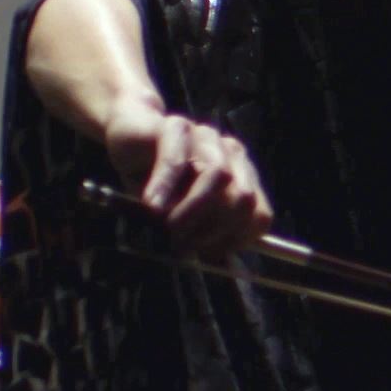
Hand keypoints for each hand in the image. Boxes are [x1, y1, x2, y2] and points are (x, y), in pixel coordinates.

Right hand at [103, 94, 272, 256]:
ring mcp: (206, 137)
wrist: (130, 134)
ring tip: (169, 227)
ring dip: (193, 210)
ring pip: (218, 175)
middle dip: (214, 229)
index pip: (260, 216)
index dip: (236, 240)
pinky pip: (177, 159)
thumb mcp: (182, 213)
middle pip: (243, 199)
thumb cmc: (159, 182)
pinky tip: (152, 205)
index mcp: (243, 177)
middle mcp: (231, 155)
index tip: (207, 254)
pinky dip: (165, 187)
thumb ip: (202, 232)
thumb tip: (217, 264)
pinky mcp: (176, 126)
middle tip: (183, 243)